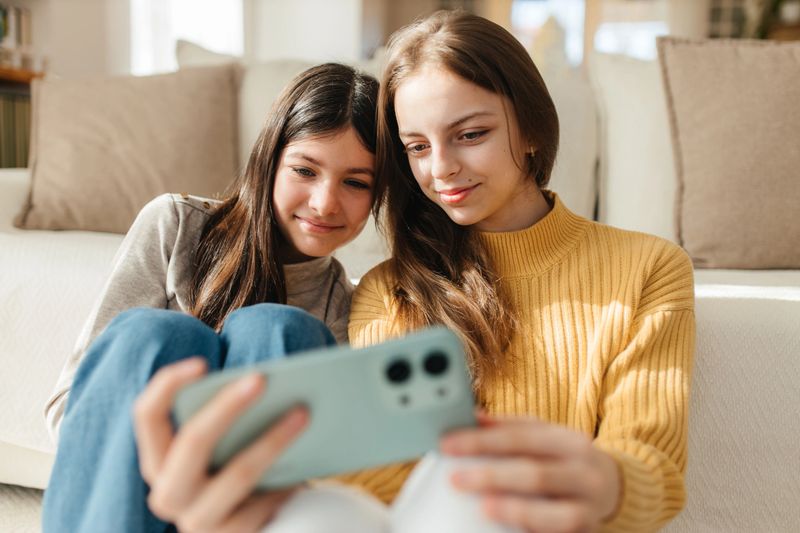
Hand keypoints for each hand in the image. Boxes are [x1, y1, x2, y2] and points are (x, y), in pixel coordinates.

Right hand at [132, 357, 307, 532]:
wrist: (257, 526)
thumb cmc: (238, 470)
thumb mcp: (223, 446)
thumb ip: (229, 420)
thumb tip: (263, 382)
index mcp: (159, 460)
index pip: (147, 416)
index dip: (168, 386)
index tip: (203, 362)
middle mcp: (168, 493)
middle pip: (192, 441)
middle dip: (227, 406)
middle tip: (262, 378)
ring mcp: (197, 521)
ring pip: (238, 473)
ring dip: (274, 439)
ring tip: (303, 412)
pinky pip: (263, 502)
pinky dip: (287, 479)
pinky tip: (306, 463)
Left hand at [440, 414, 620, 532]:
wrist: (613, 487)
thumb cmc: (565, 459)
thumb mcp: (545, 436)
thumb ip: (510, 428)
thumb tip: (472, 417)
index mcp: (568, 440)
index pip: (520, 437)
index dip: (481, 441)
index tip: (448, 444)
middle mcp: (583, 472)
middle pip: (535, 473)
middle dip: (492, 476)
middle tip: (456, 478)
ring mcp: (589, 506)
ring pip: (555, 512)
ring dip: (517, 509)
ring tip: (484, 506)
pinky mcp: (588, 531)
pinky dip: (533, 529)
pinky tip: (508, 529)